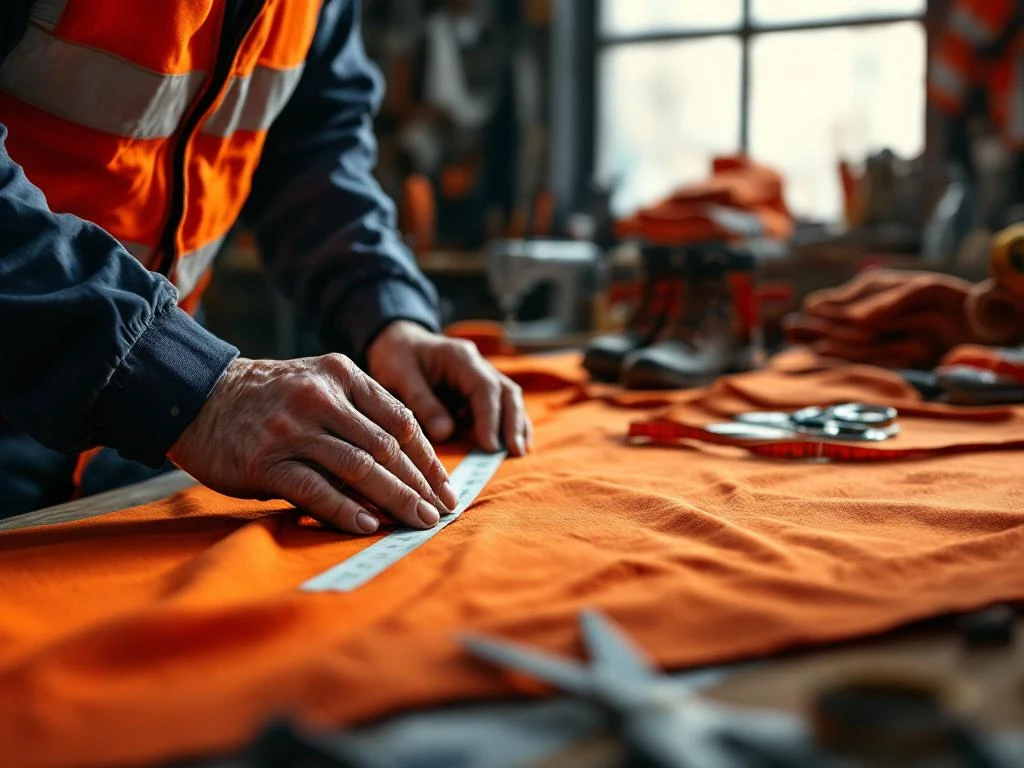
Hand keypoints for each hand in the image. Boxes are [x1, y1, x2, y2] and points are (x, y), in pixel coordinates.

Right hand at [169, 355, 457, 533]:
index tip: (445, 487)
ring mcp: (292, 428)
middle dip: (419, 484)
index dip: (428, 459)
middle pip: (386, 447)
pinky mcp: (265, 460)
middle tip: (440, 512)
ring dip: (394, 500)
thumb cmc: (268, 399)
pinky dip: (345, 509)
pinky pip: (315, 489)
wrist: (197, 396)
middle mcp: (321, 397)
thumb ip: (359, 416)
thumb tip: (406, 470)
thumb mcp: (317, 386)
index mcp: (342, 375)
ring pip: (358, 468)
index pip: (401, 421)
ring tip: (417, 522)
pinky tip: (369, 525)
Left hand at [366, 321, 531, 455]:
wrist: (397, 344)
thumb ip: (421, 402)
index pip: (485, 387)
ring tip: (517, 452)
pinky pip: (499, 408)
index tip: (489, 444)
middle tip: (515, 452)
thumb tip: (446, 433)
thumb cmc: (397, 357)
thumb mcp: (399, 375)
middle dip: (512, 423)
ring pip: (508, 400)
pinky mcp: (476, 394)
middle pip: (506, 392)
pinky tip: (510, 446)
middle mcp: (477, 366)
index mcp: (460, 357)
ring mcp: (480, 379)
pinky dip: (507, 426)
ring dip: (515, 426)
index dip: (490, 417)